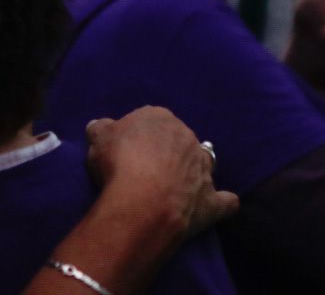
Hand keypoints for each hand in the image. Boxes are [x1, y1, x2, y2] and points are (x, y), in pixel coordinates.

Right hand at [85, 107, 239, 239]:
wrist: (142, 200)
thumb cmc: (119, 162)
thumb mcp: (99, 138)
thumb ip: (101, 128)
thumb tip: (100, 125)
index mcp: (161, 118)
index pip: (152, 120)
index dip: (140, 136)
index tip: (127, 150)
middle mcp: (188, 138)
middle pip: (180, 142)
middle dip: (168, 153)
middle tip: (147, 171)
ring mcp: (204, 170)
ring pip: (204, 165)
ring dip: (195, 172)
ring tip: (177, 187)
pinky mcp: (212, 201)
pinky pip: (225, 201)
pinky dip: (222, 203)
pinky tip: (218, 205)